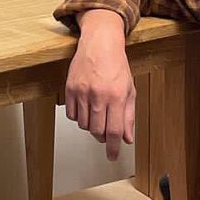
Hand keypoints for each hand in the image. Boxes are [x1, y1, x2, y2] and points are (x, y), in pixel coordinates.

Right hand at [65, 10, 135, 160]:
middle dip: (102, 136)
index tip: (113, 156)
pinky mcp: (70, 89)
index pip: (115, 130)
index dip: (114, 147)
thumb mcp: (129, 90)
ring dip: (91, 126)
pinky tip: (86, 108)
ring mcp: (82, 92)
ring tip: (97, 114)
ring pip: (84, 125)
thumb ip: (128, 116)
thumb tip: (128, 138)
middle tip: (106, 132)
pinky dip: (79, 117)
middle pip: (97, 131)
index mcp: (116, 96)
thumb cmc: (116, 65)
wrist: (100, 43)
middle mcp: (99, 95)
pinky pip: (72, 115)